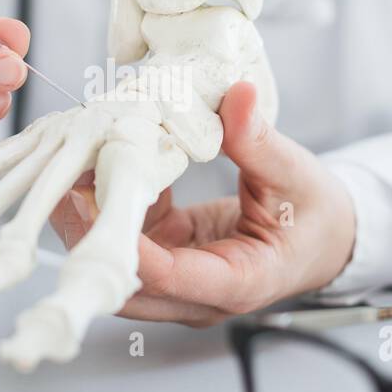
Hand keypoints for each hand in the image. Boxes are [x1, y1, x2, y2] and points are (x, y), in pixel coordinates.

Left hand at [50, 81, 356, 325]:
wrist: (325, 237)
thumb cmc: (315, 215)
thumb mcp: (295, 174)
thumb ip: (259, 141)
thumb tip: (236, 96)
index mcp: (237, 282)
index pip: (170, 278)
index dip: (127, 247)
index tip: (96, 204)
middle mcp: (198, 295)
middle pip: (127, 284)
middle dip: (90, 235)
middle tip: (66, 179)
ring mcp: (178, 281)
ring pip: (117, 266)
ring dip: (90, 221)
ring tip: (74, 167)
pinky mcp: (167, 257)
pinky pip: (127, 238)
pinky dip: (109, 206)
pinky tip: (100, 167)